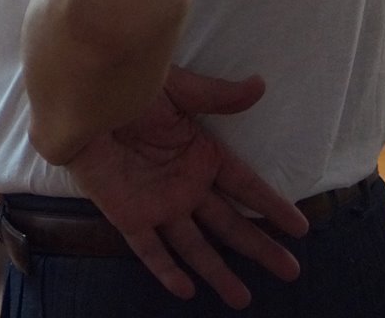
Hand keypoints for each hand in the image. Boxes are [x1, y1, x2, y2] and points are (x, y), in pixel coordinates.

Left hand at [64, 69, 306, 307]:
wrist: (84, 99)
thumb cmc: (130, 87)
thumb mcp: (180, 89)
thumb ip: (218, 96)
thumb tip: (260, 86)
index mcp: (201, 154)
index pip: (246, 187)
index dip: (272, 206)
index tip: (300, 227)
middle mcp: (185, 184)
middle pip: (229, 224)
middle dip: (259, 248)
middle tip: (290, 271)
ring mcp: (158, 203)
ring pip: (195, 245)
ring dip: (218, 271)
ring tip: (243, 299)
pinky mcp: (129, 214)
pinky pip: (149, 249)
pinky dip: (166, 270)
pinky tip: (186, 290)